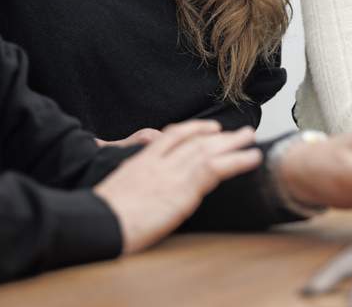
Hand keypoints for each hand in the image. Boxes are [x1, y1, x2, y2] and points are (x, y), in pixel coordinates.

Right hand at [94, 121, 260, 253]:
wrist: (99, 223)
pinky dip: (237, 161)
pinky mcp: (185, 188)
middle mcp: (160, 162)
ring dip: (234, 143)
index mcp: (141, 161)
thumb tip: (138, 194)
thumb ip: (132, 186)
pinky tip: (252, 159)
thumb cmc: (99, 217)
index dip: (192, 129)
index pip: (171, 136)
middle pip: (195, 141)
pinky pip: (217, 168)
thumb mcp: (113, 194)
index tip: (208, 128)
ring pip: (209, 150)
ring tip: (251, 140)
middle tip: (239, 132)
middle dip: (219, 136)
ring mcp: (173, 173)